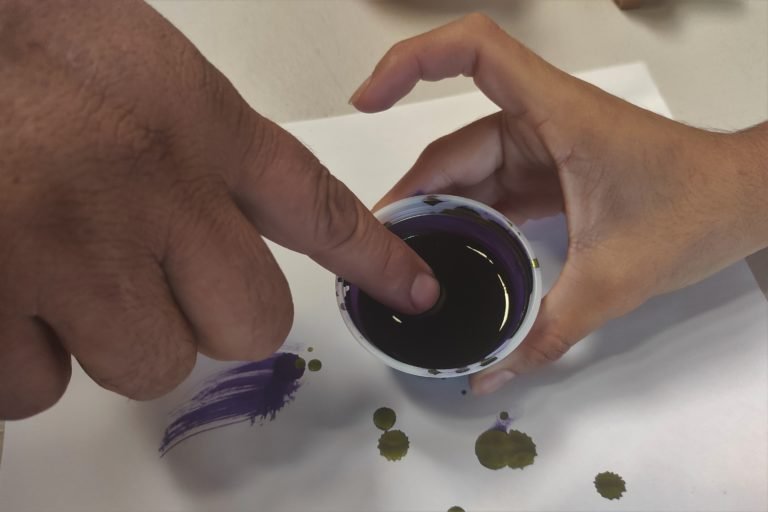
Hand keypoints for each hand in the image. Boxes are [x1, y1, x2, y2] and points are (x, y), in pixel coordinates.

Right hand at [0, 0, 438, 418]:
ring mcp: (71, 249)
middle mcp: (153, 192)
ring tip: (63, 270)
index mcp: (201, 128)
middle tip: (155, 276)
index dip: (375, 260)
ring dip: (116, 338)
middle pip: (248, 326)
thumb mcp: (155, 78)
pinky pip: (41, 387)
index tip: (412, 291)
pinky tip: (12, 294)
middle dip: (212, 318)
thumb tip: (246, 230)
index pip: (320, 209)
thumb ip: (212, 157)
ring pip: (150, 365)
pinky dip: (30, 357)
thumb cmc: (41, 45)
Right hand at [350, 14, 767, 392]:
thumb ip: (545, 332)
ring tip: (403, 261)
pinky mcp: (548, 170)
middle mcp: (540, 120)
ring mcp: (542, 146)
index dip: (410, 62)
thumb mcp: (613, 280)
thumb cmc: (697, 210)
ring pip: (467, 172)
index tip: (368, 96)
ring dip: (435, 212)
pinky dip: (466, 219)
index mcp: (555, 114)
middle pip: (452, 144)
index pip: (472, 51)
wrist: (744, 201)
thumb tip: (488, 374)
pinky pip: (491, 190)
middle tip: (378, 247)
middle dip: (411, 193)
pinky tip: (447, 255)